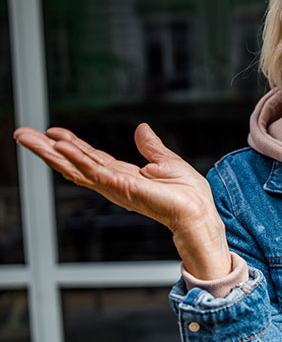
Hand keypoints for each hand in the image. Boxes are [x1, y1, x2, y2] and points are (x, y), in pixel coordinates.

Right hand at [13, 124, 230, 277]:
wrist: (199, 212)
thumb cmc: (188, 195)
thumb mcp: (167, 162)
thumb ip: (151, 147)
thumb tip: (142, 129)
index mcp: (122, 175)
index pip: (89, 157)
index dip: (70, 144)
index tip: (51, 131)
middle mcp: (113, 182)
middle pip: (73, 163)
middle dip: (46, 149)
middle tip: (21, 133)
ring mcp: (115, 186)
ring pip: (75, 166)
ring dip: (51, 151)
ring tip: (29, 137)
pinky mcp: (122, 187)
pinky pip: (95, 171)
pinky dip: (77, 158)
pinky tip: (61, 147)